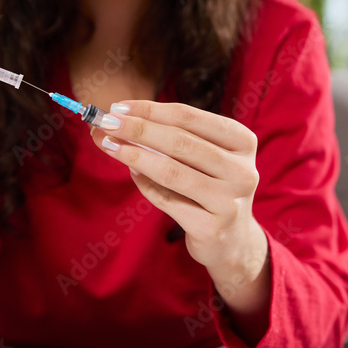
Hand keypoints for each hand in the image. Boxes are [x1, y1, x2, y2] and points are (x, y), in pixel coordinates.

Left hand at [90, 101, 263, 270]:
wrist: (231, 240)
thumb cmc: (209, 186)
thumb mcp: (202, 157)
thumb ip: (169, 137)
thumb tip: (118, 118)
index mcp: (242, 142)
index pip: (189, 117)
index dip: (150, 110)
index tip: (117, 107)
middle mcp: (242, 170)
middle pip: (180, 142)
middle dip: (137, 129)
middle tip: (104, 123)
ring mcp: (230, 201)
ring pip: (172, 172)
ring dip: (134, 156)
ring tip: (108, 145)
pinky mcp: (212, 228)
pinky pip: (168, 200)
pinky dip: (145, 185)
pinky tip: (132, 173)